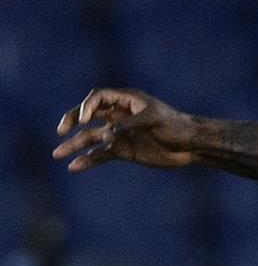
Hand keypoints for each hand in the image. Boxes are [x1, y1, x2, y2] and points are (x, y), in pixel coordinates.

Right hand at [53, 87, 198, 171]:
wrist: (191, 146)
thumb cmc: (175, 126)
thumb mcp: (154, 120)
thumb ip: (131, 124)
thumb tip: (108, 133)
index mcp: (127, 101)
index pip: (98, 98)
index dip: (88, 107)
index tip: (85, 120)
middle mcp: (119, 116)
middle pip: (88, 115)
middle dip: (72, 121)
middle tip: (61, 131)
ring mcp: (120, 134)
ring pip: (90, 137)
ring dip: (74, 145)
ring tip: (57, 154)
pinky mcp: (123, 150)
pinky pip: (101, 154)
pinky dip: (88, 160)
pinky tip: (75, 167)